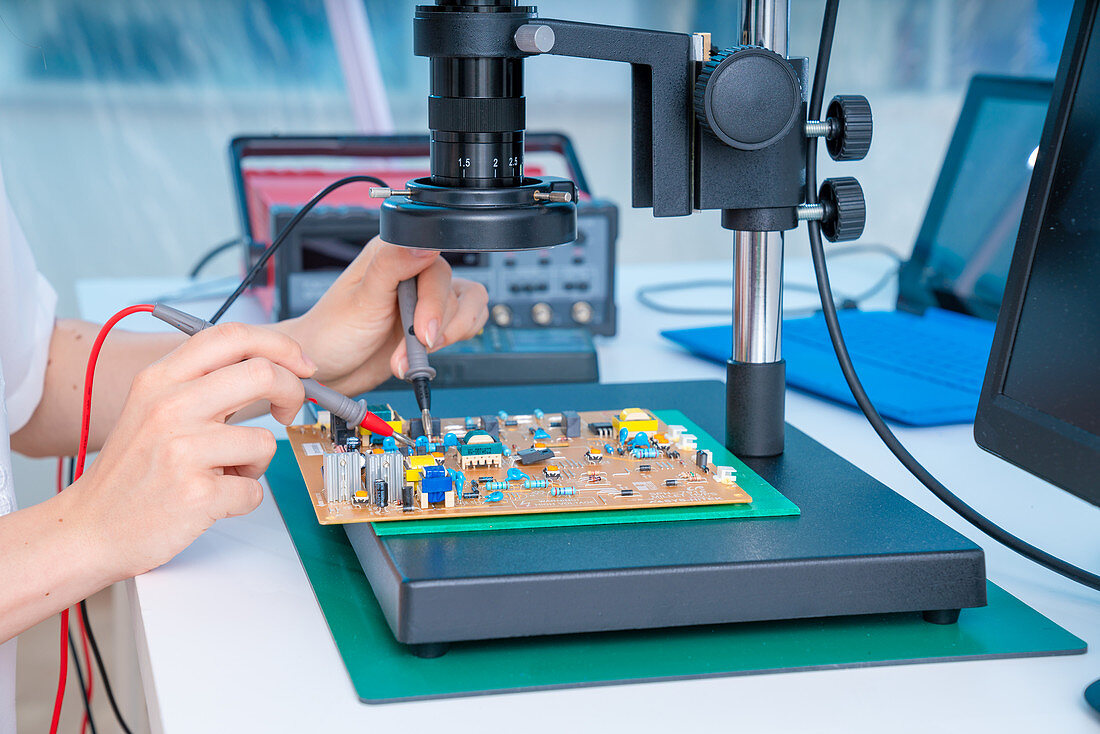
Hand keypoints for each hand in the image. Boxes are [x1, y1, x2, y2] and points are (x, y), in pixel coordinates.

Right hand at [68, 323, 314, 578]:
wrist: (91, 528)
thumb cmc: (132, 471)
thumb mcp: (153, 407)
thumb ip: (202, 383)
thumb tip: (268, 365)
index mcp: (160, 379)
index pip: (232, 336)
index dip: (279, 345)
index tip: (301, 364)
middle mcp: (170, 406)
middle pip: (263, 373)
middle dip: (292, 392)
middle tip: (288, 411)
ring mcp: (182, 449)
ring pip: (265, 441)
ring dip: (255, 462)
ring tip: (221, 473)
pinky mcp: (197, 493)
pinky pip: (254, 490)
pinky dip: (242, 499)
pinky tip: (212, 500)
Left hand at [275, 237, 488, 394]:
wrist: (327, 370)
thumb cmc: (332, 333)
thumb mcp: (361, 299)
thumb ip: (392, 266)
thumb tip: (426, 244)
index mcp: (394, 254)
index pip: (437, 267)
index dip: (434, 301)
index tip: (423, 330)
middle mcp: (414, 271)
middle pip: (455, 290)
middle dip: (436, 327)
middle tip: (414, 347)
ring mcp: (425, 299)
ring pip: (469, 306)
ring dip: (447, 337)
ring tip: (413, 356)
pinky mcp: (433, 322)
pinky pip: (467, 324)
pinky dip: (453, 342)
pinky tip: (424, 353)